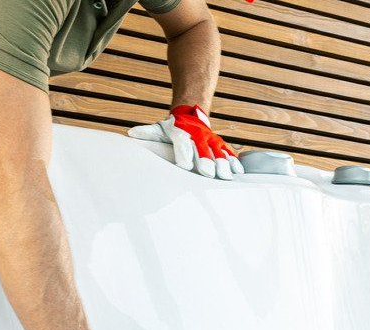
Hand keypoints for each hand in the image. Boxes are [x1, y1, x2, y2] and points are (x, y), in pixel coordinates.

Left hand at [127, 105, 243, 180]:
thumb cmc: (172, 126)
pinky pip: (228, 152)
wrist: (191, 112)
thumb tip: (130, 134)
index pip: (183, 144)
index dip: (184, 154)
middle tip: (209, 174)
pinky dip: (234, 161)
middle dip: (206, 161)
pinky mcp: (219, 144)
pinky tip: (238, 172)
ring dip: (223, 164)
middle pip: (203, 149)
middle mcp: (198, 136)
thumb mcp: (159, 128)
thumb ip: (146, 132)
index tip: (185, 166)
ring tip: (227, 176)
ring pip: (218, 151)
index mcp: (182, 133)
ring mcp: (211, 139)